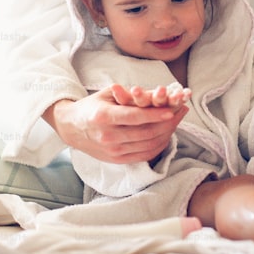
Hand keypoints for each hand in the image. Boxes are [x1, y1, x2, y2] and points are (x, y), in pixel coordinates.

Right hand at [45, 86, 187, 163]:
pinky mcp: (117, 159)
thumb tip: (157, 94)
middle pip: (145, 132)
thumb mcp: (107, 94)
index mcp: (103, 117)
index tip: (171, 110)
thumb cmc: (91, 107)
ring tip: (178, 120)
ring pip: (148, 145)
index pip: (134, 117)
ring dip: (167, 133)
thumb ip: (130, 94)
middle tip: (181, 111)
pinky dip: (159, 145)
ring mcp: (113, 151)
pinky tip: (167, 134)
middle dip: (167, 122)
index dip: (155, 115)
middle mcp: (108, 136)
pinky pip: (145, 155)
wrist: (71, 128)